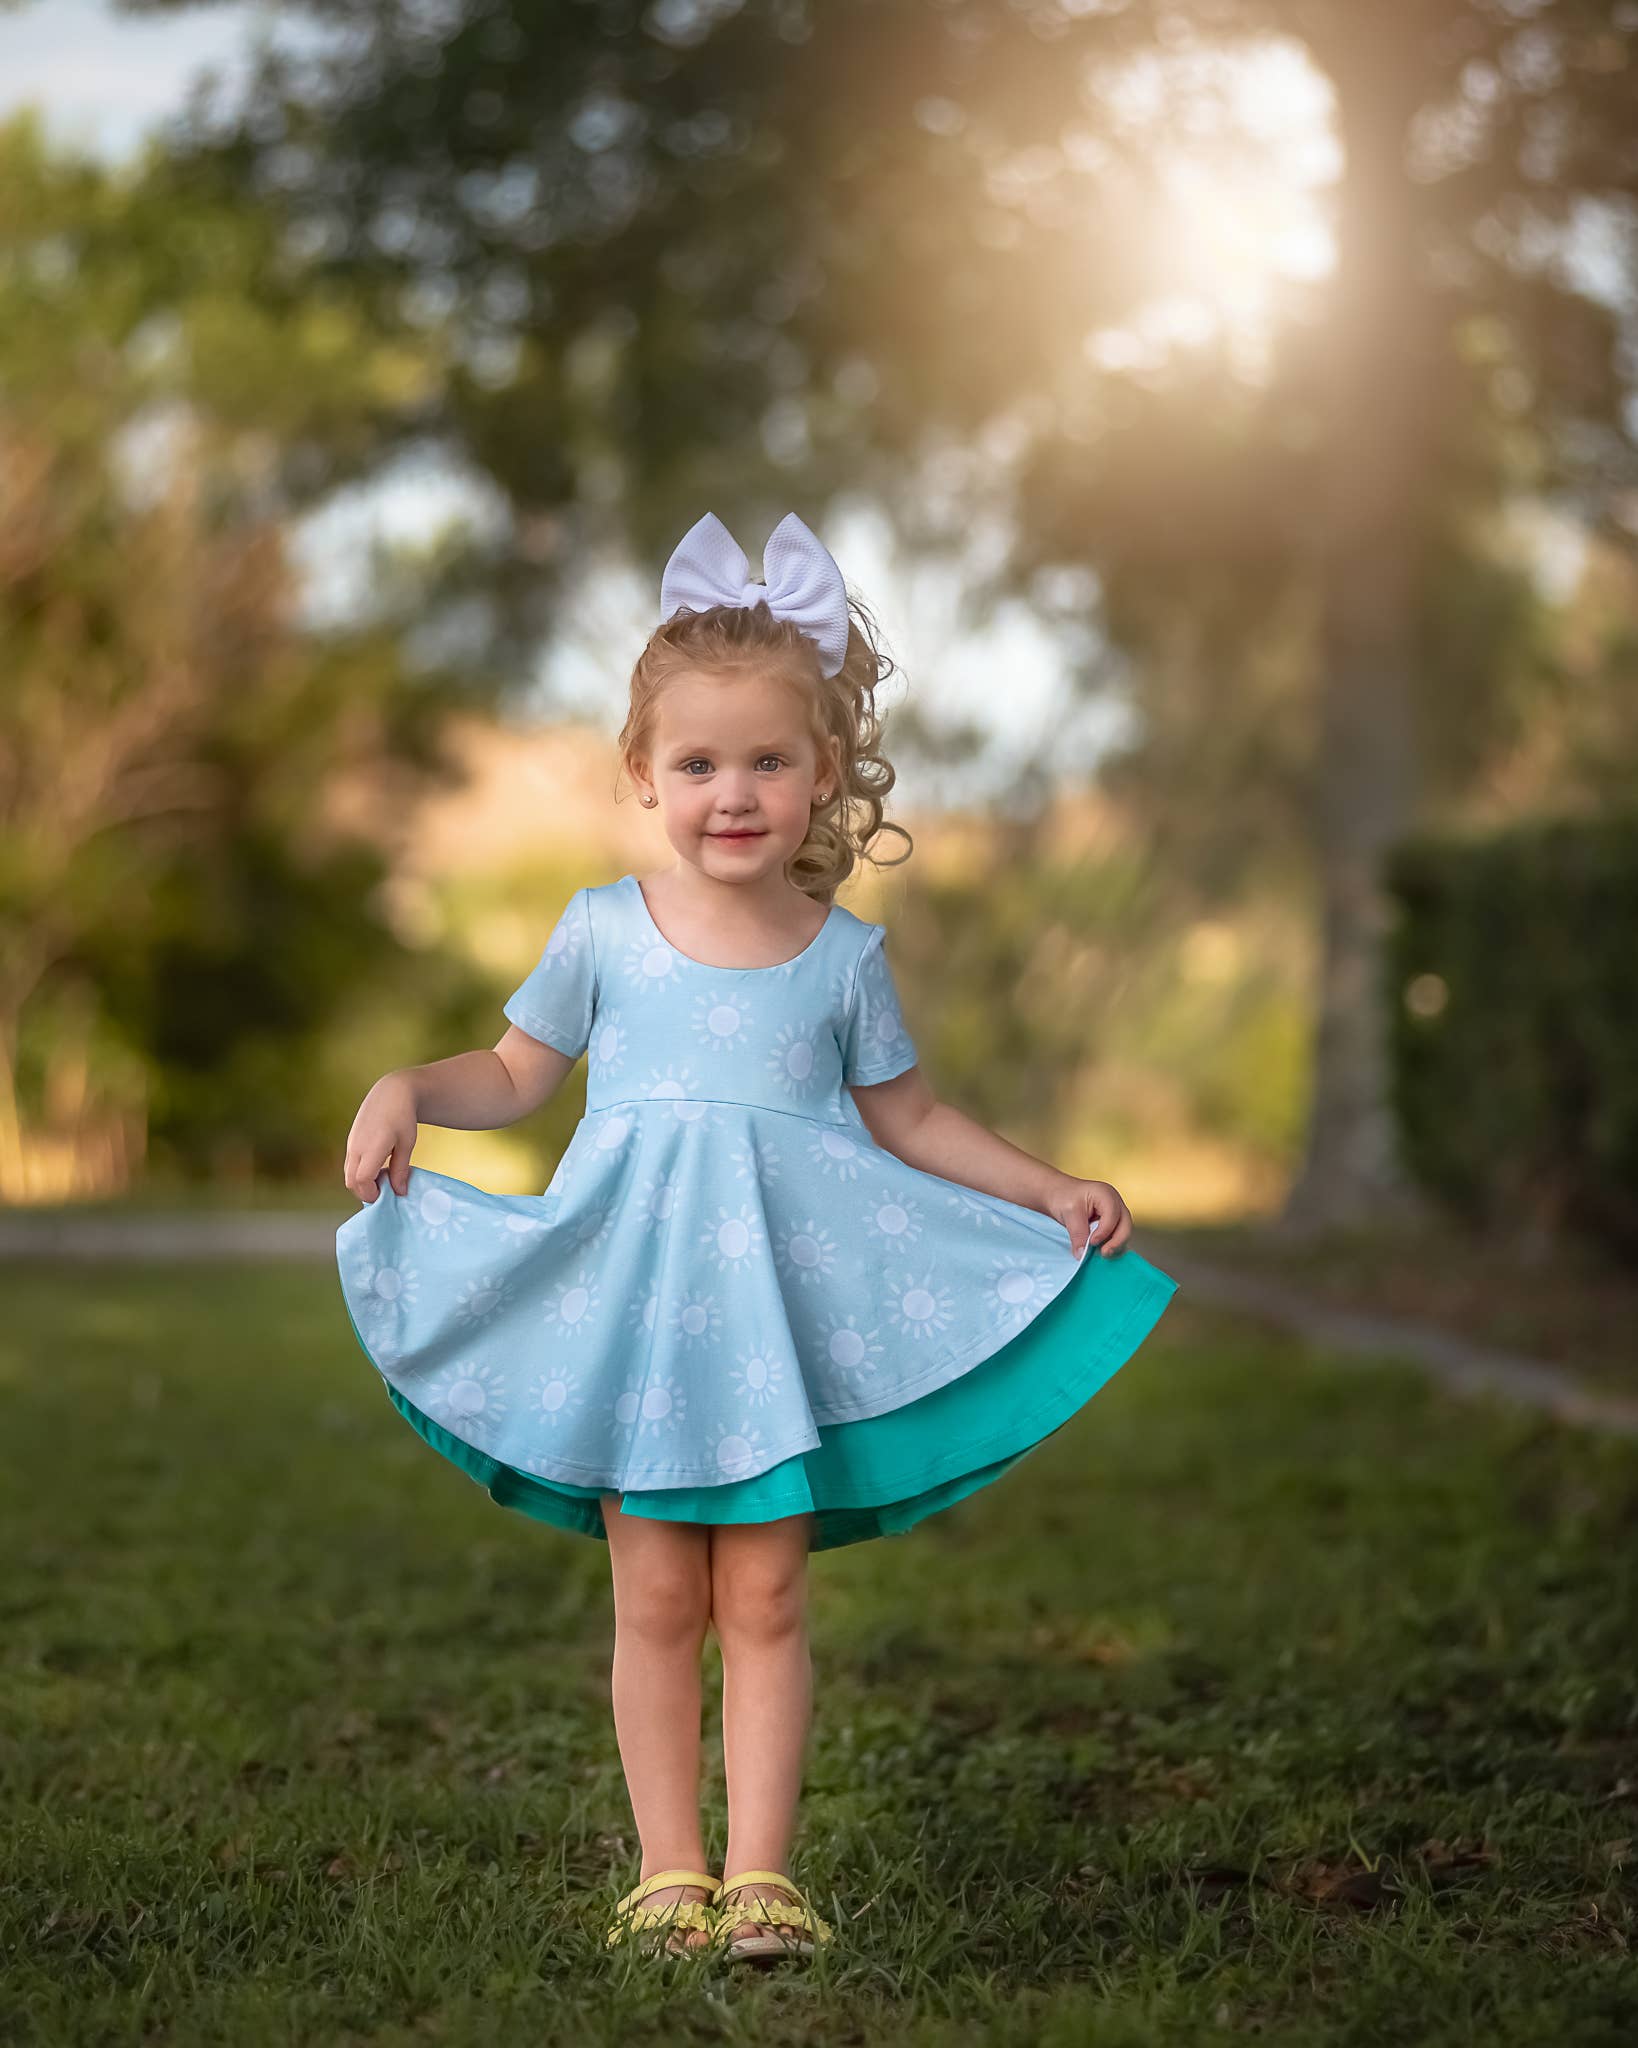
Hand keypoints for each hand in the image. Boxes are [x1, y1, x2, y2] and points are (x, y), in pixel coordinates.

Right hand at [344, 1072, 418, 1203]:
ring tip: (383, 1178)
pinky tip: (377, 1167)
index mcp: (372, 1147)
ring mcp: (351, 1144)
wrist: (391, 1093)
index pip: (362, 1180)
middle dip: (365, 1192)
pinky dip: (359, 1173)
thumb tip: (399, 1192)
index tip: (387, 1195)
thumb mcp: (407, 1144)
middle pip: (351, 1181)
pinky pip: (350, 1164)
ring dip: (362, 1183)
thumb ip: (400, 1169)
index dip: (372, 1193)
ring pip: (348, 1174)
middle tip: (385, 1191)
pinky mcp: (350, 1141)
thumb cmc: (403, 1117)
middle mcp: (356, 1147)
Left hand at [1043, 1174, 1131, 1260]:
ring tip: (1100, 1254)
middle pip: (1125, 1225)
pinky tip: (1100, 1251)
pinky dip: (1110, 1245)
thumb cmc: (1064, 1196)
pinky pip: (1116, 1236)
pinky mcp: (1111, 1223)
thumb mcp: (1069, 1213)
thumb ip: (1077, 1234)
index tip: (1092, 1243)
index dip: (1104, 1232)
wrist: (1058, 1195)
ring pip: (1123, 1232)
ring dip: (1114, 1245)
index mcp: (1107, 1195)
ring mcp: (1115, 1213)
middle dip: (1117, 1241)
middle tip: (1103, 1253)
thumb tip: (1082, 1255)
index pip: (1113, 1216)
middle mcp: (1115, 1203)